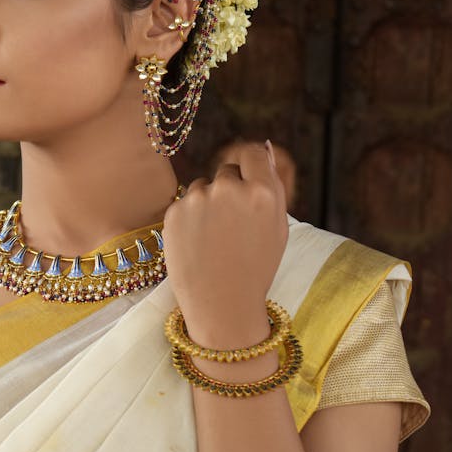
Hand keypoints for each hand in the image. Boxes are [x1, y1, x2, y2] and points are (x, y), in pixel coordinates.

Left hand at [162, 141, 288, 347]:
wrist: (221, 304)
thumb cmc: (255, 268)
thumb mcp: (278, 228)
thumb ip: (271, 186)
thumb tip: (265, 147)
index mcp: (263, 192)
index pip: (254, 153)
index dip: (251, 166)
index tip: (248, 180)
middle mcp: (230, 189)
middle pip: (228, 171)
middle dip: (229, 189)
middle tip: (232, 225)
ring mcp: (199, 199)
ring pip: (203, 186)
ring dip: (207, 203)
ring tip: (214, 238)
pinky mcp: (174, 211)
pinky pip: (184, 203)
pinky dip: (189, 218)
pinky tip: (197, 243)